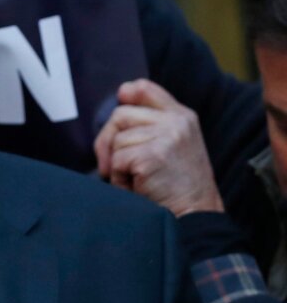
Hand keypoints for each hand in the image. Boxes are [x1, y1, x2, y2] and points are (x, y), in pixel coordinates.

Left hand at [93, 79, 222, 216]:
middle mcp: (177, 122)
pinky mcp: (153, 155)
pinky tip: (137, 186)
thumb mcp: (174, 144)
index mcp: (182, 116)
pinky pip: (117, 160)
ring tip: (138, 178)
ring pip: (116, 139)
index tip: (119, 104)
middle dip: (108, 140)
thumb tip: (121, 93)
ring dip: (117, 164)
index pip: (145, 88)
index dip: (126, 94)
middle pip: (120, 115)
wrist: (195, 214)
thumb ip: (153, 122)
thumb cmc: (178, 184)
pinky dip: (120, 178)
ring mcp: (167, 136)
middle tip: (114, 164)